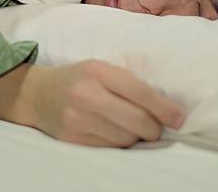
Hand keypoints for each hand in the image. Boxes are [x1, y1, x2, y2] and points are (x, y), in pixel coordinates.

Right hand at [16, 60, 184, 147]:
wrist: (37, 93)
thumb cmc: (79, 78)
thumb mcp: (101, 68)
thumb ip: (128, 83)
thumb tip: (165, 108)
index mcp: (98, 71)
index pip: (141, 92)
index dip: (164, 108)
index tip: (179, 118)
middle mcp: (87, 95)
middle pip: (137, 121)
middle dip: (154, 128)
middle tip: (157, 128)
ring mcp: (77, 119)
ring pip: (125, 138)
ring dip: (135, 137)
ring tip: (131, 128)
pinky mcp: (72, 138)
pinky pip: (108, 148)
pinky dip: (118, 143)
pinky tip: (114, 133)